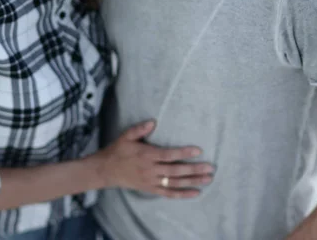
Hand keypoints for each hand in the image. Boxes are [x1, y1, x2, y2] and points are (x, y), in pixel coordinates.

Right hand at [95, 120, 213, 198]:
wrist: (106, 170)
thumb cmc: (118, 150)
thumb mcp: (126, 136)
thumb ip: (140, 129)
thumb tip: (153, 121)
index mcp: (147, 155)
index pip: (168, 155)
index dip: (183, 153)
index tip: (198, 151)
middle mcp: (151, 170)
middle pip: (176, 171)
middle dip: (194, 170)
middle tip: (210, 168)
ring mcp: (152, 181)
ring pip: (175, 183)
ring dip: (192, 182)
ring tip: (207, 179)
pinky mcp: (151, 189)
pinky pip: (169, 194)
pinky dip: (182, 194)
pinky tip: (195, 192)